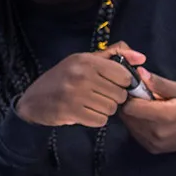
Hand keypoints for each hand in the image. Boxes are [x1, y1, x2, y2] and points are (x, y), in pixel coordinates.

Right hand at [16, 42, 147, 127]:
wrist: (33, 101)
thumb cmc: (63, 79)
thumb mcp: (84, 60)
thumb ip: (114, 55)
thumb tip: (141, 58)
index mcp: (86, 60)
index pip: (124, 76)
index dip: (122, 83)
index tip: (111, 84)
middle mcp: (81, 75)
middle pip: (119, 95)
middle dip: (112, 98)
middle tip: (98, 96)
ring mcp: (75, 94)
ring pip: (111, 109)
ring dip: (104, 110)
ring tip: (90, 104)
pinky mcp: (71, 111)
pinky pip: (100, 120)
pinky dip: (95, 119)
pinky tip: (84, 112)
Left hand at [120, 68, 175, 153]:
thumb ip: (159, 84)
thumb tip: (139, 73)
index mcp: (164, 117)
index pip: (130, 107)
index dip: (129, 95)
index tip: (136, 88)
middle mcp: (156, 133)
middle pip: (127, 116)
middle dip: (131, 103)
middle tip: (144, 96)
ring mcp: (154, 143)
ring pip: (129, 125)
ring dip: (134, 114)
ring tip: (150, 106)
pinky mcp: (154, 149)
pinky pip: (136, 133)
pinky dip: (138, 123)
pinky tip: (151, 117)